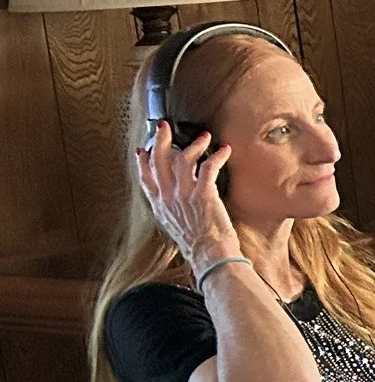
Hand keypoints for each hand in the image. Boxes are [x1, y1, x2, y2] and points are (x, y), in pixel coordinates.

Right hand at [135, 120, 240, 271]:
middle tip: (164, 126)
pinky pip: (208, 166)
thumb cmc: (197, 244)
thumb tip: (172, 201)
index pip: (145, 177)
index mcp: (159, 205)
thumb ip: (170, 209)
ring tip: (203, 135)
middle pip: (159, 161)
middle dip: (160, 140)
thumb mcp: (174, 226)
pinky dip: (217, 155)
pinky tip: (224, 149)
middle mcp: (168, 197)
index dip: (142, 161)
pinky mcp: (203, 193)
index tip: (143, 149)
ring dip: (193, 144)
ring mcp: (184, 194)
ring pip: (182, 158)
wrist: (209, 255)